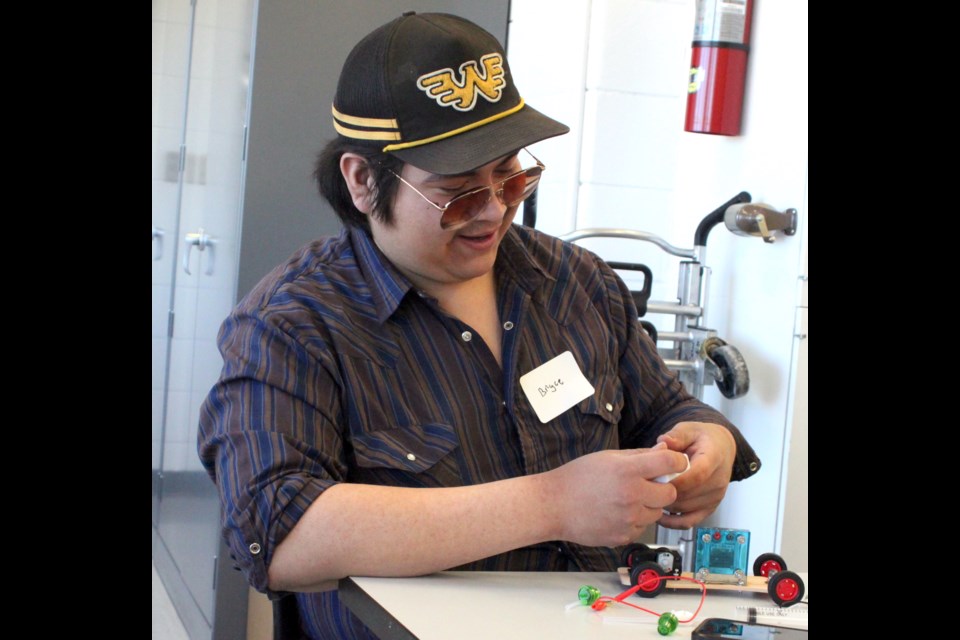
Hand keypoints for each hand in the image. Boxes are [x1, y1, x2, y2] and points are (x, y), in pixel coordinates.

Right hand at [542, 448, 689, 546]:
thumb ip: (639, 456)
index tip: (674, 464)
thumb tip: (664, 452)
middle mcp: (631, 495)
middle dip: (662, 487)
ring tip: (625, 500)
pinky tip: (616, 513)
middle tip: (646, 485)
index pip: (670, 464)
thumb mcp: (608, 458)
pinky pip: (641, 528)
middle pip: (670, 493)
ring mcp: (628, 519)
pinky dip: (634, 521)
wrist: (553, 506)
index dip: (677, 462)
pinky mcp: (623, 536)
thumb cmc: (576, 478)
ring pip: (656, 513)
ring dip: (648, 506)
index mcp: (628, 471)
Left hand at [655, 422, 735, 529]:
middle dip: (664, 492)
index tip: (656, 479)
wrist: (721, 449)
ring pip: (685, 509)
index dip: (676, 480)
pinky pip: (689, 522)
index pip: (698, 475)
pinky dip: (672, 522)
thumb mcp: (689, 429)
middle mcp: (718, 481)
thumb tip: (663, 442)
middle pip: (688, 495)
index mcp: (714, 458)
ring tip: (648, 495)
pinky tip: (658, 514)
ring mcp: (715, 497)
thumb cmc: (702, 438)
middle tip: (644, 486)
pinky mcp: (710, 508)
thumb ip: (676, 435)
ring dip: (665, 504)